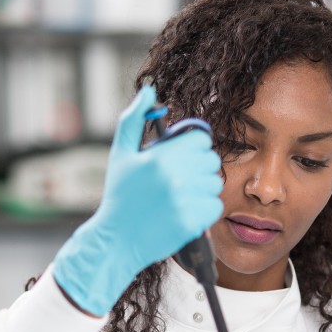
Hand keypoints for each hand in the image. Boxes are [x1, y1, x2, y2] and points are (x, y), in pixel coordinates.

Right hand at [52, 85, 222, 315]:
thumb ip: (132, 119)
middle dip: (198, 168)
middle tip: (180, 181)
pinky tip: (185, 213)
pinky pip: (215, 207)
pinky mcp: (192, 222)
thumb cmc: (119, 196)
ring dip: (202, 190)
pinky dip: (204, 211)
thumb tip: (148, 90)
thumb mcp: (120, 155)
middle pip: (211, 161)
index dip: (192, 148)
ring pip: (215, 184)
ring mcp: (184, 200)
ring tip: (180, 198)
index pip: (200, 139)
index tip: (181, 159)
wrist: (116, 241)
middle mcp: (174, 176)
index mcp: (159, 156)